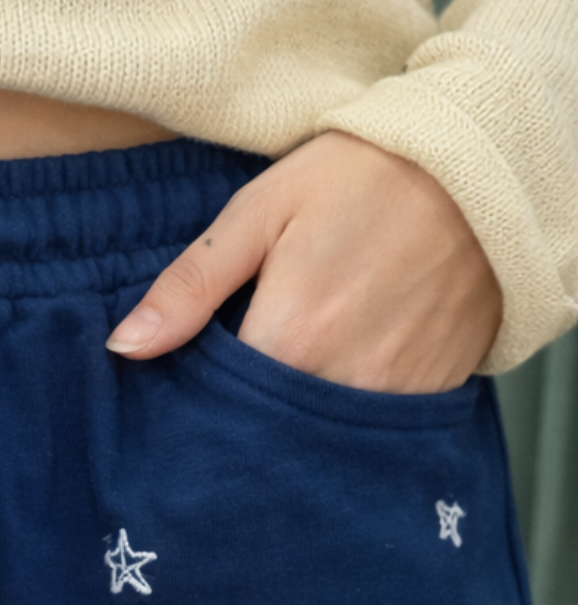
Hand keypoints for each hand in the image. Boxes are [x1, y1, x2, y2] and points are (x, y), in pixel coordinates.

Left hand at [106, 131, 501, 392]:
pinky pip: (370, 428)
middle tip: (233, 389)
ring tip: (286, 378)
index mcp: (289, 338)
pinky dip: (345, 414)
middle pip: (266, 431)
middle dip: (242, 421)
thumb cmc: (360, 176)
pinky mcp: (431, 393)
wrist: (481, 167)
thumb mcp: (260, 213)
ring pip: (318, 437)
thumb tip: (123, 349)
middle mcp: (342, 379)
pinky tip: (337, 375)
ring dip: (293, 421)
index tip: (184, 395)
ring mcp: (392, 393)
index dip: (195, 404)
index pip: (217, 409)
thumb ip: (189, 287)